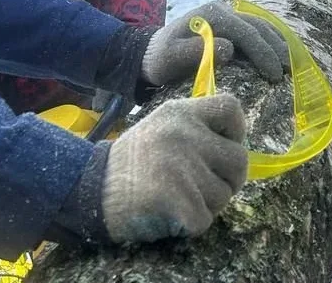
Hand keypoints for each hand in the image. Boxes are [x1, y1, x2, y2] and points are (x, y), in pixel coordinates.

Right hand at [101, 95, 247, 241]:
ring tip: (178, 197)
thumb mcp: (161, 126)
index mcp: (182, 113)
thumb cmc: (133, 160)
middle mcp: (185, 135)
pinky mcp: (179, 201)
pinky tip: (169, 213)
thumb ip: (196, 127)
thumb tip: (236, 143)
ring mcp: (182, 168)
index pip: (231, 107)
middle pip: (239, 160)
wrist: (93, 190)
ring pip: (224, 194)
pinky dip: (190, 224)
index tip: (226, 145)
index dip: (237, 130)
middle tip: (204, 185)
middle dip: (228, 179)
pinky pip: (205, 219)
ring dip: (207, 203)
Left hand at [141, 1, 289, 85]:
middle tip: (288, 72)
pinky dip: (271, 39)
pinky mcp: (230, 23)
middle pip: (257, 26)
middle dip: (275, 48)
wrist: (149, 52)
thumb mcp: (170, 59)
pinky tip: (281, 53)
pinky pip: (255, 28)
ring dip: (277, 43)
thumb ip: (194, 53)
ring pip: (260, 25)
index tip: (273, 75)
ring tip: (290, 64)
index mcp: (211, 15)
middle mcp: (222, 9)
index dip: (263, 53)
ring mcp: (227, 13)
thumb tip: (229, 48)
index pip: (245, 32)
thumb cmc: (160, 60)